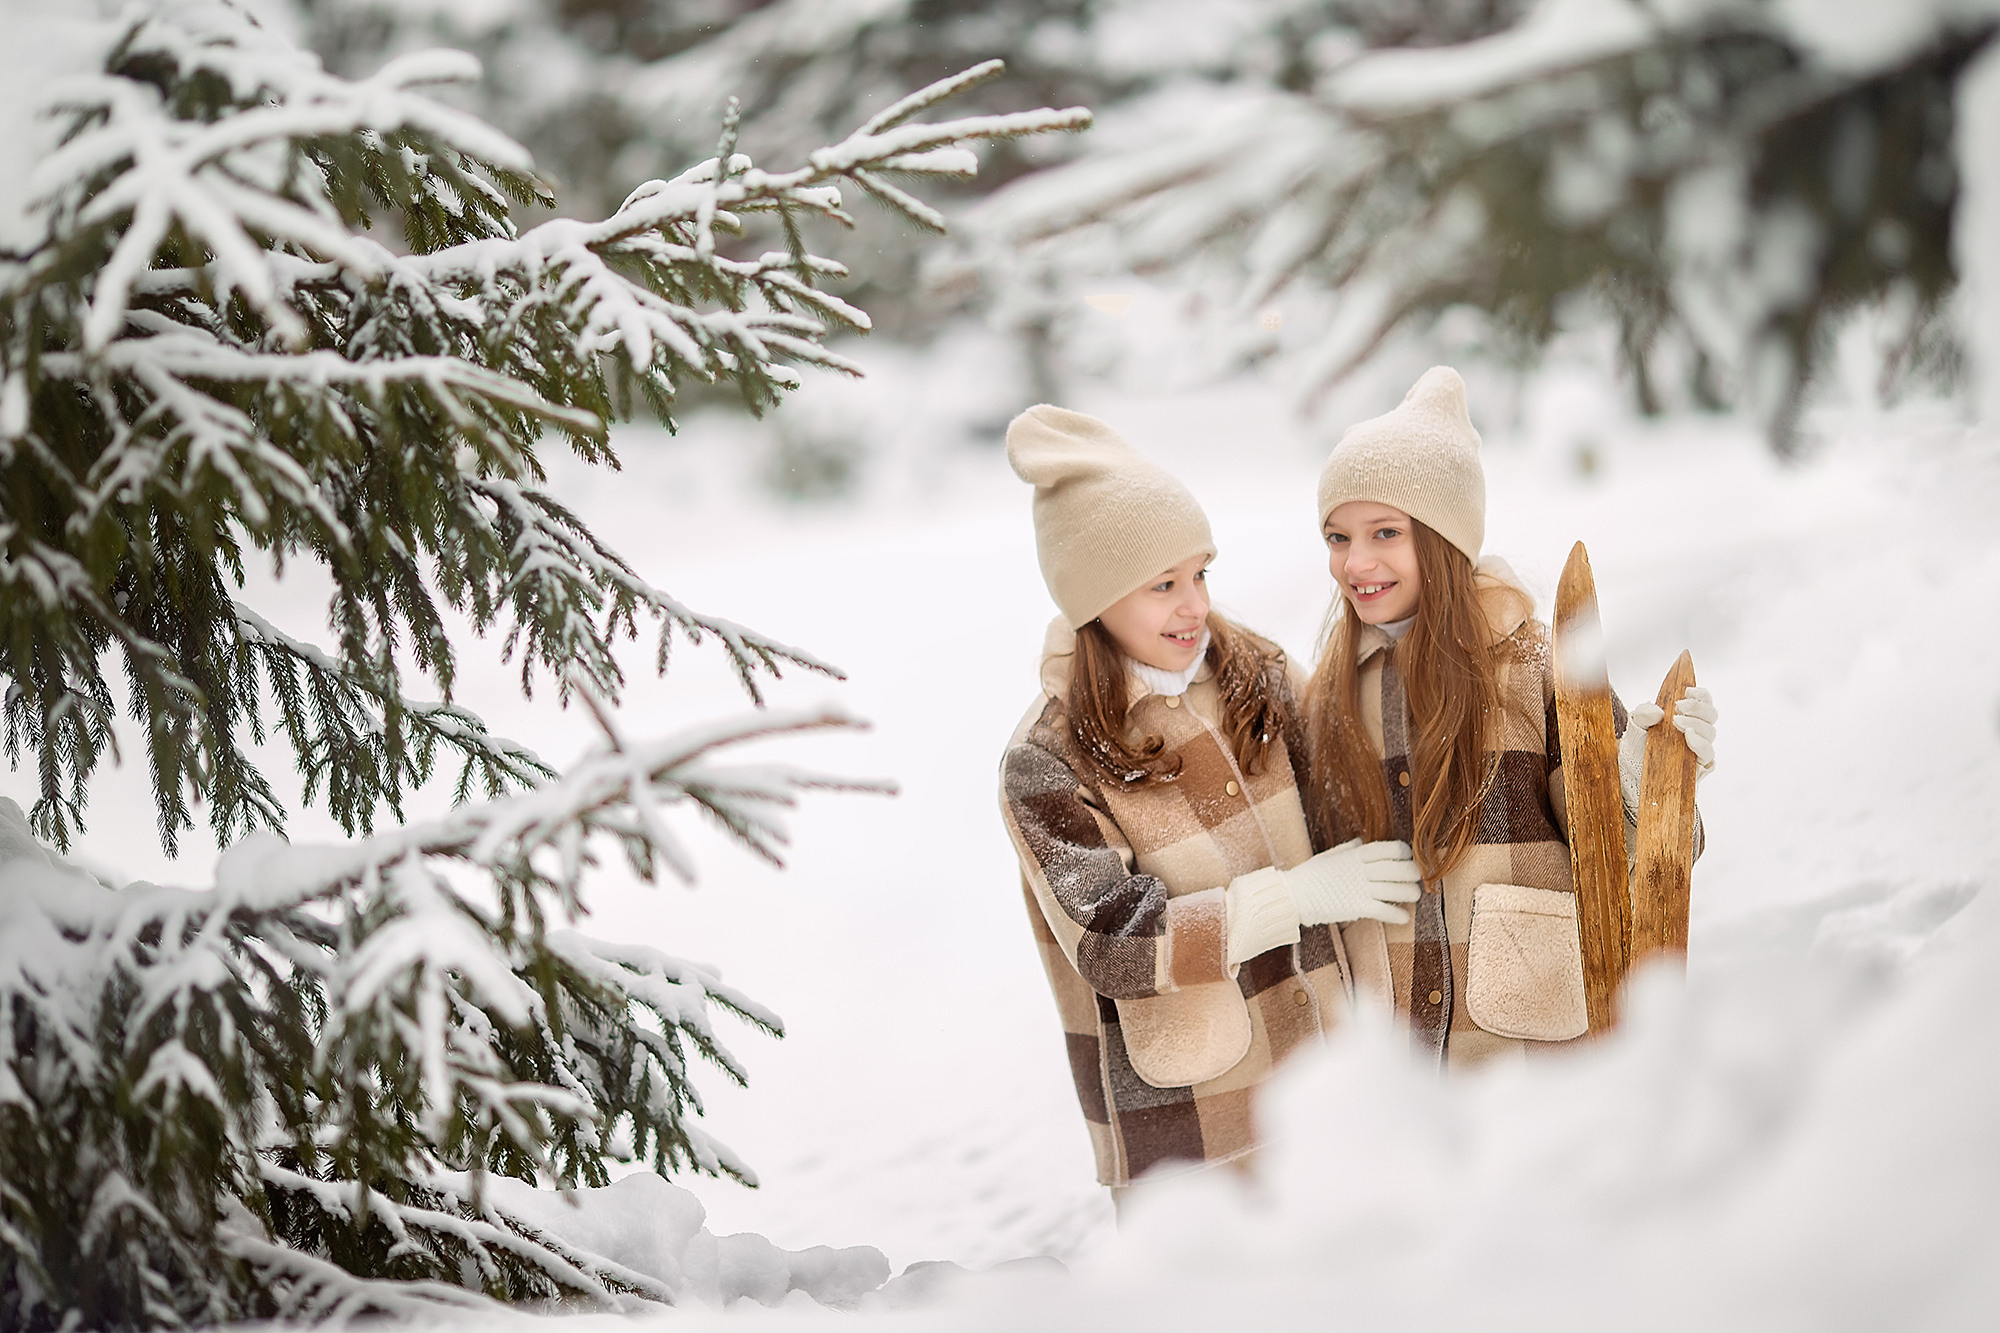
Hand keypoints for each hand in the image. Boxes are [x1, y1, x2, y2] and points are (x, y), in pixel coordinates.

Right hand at [1285, 838, 1421, 926]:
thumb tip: (1361, 842)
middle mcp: (1361, 870)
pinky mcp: (1357, 907)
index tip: (1407, 858)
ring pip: (1397, 890)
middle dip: (1413, 874)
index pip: (1390, 849)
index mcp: (1356, 855)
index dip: (1404, 853)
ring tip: (1414, 897)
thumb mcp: (1328, 857)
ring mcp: (1360, 888)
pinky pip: (1385, 911)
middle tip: (1416, 879)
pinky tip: (1404, 918)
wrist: (1293, 896)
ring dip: (1411, 894)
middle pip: (1399, 869)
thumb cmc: (1309, 875)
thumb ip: (1347, 849)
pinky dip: (1399, 916)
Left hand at [1619, 685, 1717, 813]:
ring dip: (1696, 724)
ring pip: (1710, 733)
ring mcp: (1699, 747)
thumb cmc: (1641, 741)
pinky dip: (1700, 744)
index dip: (1701, 695)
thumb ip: (1644, 713)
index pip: (1704, 701)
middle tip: (1679, 707)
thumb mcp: (1637, 724)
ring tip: (1677, 723)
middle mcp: (1697, 729)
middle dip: (1697, 708)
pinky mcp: (1698, 764)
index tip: (1687, 691)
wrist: (1634, 768)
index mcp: (1687, 715)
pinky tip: (1689, 737)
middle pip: (1711, 715)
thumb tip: (1657, 711)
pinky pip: (1708, 754)